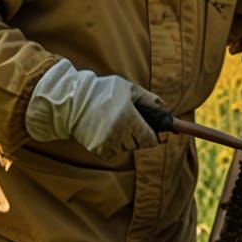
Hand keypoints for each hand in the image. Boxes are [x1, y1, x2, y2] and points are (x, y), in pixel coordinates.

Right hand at [26, 60, 163, 160]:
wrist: (72, 100)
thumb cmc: (104, 91)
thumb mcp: (130, 89)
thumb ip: (152, 101)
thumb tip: (169, 115)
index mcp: (127, 118)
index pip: (150, 139)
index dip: (154, 135)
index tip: (153, 130)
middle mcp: (117, 134)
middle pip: (139, 144)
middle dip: (139, 134)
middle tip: (128, 120)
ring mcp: (106, 143)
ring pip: (127, 148)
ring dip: (126, 139)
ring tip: (114, 122)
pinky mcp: (98, 150)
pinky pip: (114, 152)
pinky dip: (113, 144)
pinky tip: (105, 130)